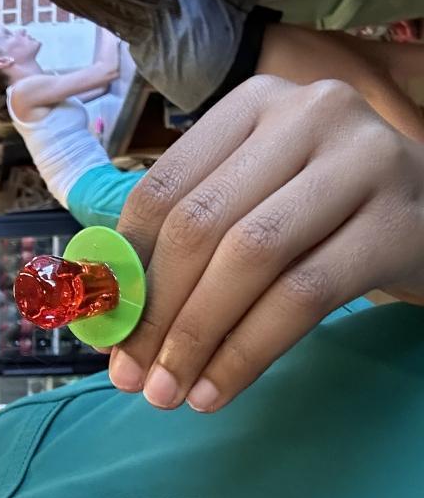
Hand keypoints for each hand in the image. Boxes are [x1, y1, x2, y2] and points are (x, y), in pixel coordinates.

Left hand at [111, 75, 423, 412]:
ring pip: (250, 259)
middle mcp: (309, 114)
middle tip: (133, 378)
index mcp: (252, 104)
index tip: (103, 335)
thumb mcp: (251, 202)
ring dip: (197, 338)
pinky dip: (247, 353)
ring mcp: (362, 161)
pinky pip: (303, 298)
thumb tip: (106, 318)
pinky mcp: (398, 221)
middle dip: (155, 314)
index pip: (162, 192)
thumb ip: (183, 243)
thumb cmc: (321, 214)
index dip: (124, 272)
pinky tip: (217, 390)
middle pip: (201, 226)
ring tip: (170, 393)